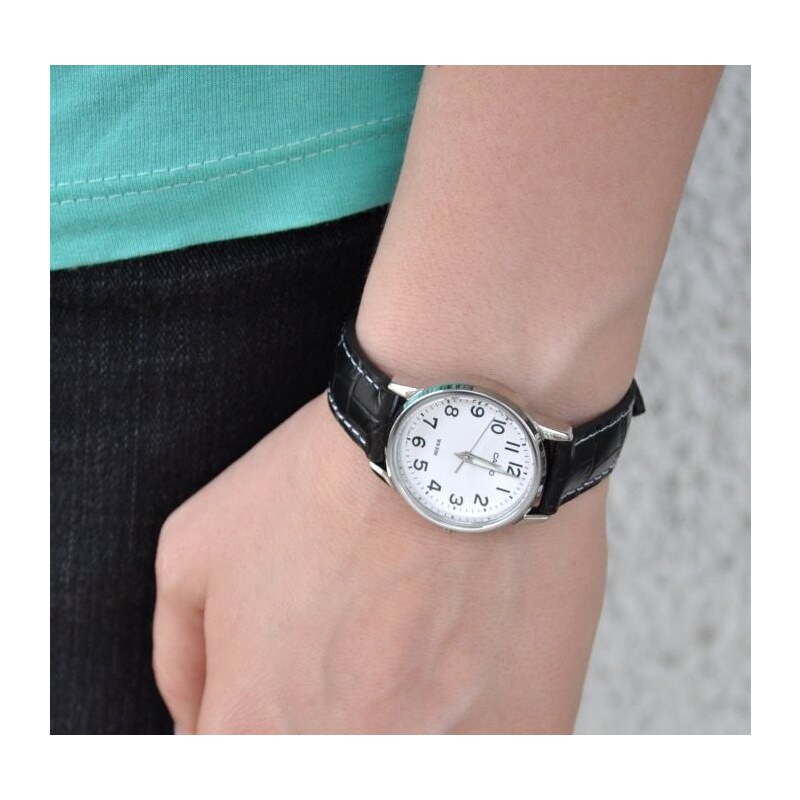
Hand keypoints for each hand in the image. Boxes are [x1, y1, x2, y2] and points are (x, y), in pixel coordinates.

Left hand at [153, 391, 607, 733]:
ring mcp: (413, 732)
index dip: (235, 717)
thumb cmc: (314, 490)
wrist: (433, 450)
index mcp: (253, 724)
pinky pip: (426, 714)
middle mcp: (335, 749)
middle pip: (297, 754)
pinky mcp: (474, 699)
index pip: (223, 765)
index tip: (255, 678)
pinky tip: (412, 611)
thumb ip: (179, 654)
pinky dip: (412, 675)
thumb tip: (192, 711)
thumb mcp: (194, 549)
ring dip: (358, 697)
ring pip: (367, 737)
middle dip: (294, 707)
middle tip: (315, 635)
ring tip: (370, 617)